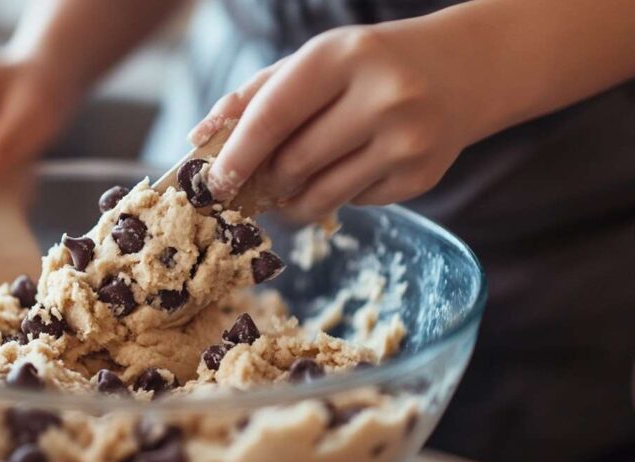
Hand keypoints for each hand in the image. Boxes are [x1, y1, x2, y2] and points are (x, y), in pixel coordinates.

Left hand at [190, 22, 484, 220]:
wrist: (465, 69)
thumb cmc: (370, 64)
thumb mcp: (315, 61)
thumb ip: (254, 95)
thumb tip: (199, 137)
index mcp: (343, 57)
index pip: (273, 117)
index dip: (236, 156)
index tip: (213, 183)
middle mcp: (382, 97)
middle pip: (294, 164)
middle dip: (263, 182)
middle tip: (249, 188)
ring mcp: (407, 141)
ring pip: (321, 195)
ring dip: (292, 202)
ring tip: (286, 190)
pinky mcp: (420, 177)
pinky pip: (354, 203)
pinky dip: (336, 195)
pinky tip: (348, 170)